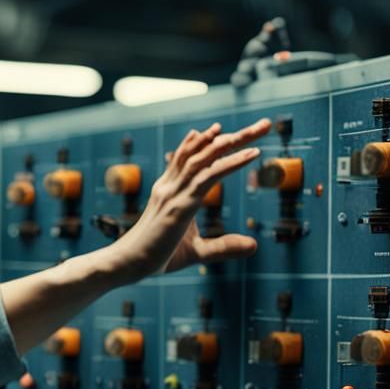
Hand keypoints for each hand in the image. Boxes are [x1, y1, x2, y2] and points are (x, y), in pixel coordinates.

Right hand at [116, 117, 270, 279]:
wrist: (126, 265)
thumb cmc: (154, 258)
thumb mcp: (196, 251)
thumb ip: (224, 247)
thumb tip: (253, 246)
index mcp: (168, 190)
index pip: (189, 158)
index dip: (206, 142)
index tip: (223, 130)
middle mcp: (171, 185)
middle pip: (203, 151)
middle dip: (233, 136)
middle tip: (263, 124)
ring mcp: (174, 193)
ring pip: (206, 158)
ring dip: (235, 141)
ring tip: (261, 129)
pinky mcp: (180, 205)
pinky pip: (209, 177)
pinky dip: (231, 162)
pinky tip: (251, 153)